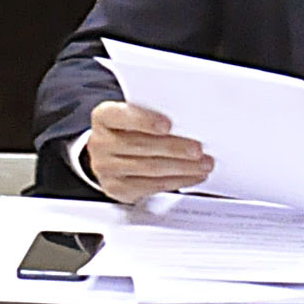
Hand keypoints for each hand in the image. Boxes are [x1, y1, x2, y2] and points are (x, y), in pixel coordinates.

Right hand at [85, 100, 213, 203]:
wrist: (109, 154)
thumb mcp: (134, 115)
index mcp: (104, 117)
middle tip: (197, 149)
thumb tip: (188, 122)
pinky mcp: (117, 189)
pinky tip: (192, 176)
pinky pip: (152, 186)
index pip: (122, 117)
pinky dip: (177, 181)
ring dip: (182, 168)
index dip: (145, 121)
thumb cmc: (128, 130)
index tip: (168, 125)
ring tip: (203, 164)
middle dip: (173, 148)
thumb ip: (153, 114)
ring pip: (149, 168)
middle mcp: (100, 143)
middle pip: (140, 146)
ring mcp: (106, 169)